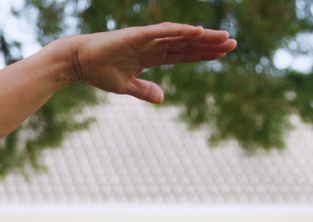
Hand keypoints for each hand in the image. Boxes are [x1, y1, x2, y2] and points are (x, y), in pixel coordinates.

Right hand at [65, 23, 235, 103]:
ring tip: (223, 38)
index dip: (202, 54)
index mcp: (151, 56)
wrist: (79, 63)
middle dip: (209, 45)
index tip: (222, 55)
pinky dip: (182, 31)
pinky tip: (198, 31)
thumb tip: (162, 98)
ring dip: (202, 37)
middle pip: (187, 43)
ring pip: (181, 36)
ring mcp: (147, 38)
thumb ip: (144, 90)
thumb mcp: (126, 86)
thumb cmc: (99, 72)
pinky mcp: (138, 35)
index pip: (183, 54)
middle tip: (233, 44)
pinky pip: (165, 31)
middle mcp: (153, 44)